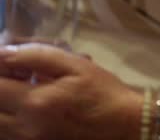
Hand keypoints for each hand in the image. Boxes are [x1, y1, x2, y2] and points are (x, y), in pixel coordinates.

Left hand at [0, 44, 140, 139]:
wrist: (124, 123)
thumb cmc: (103, 91)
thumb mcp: (76, 65)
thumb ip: (38, 56)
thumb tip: (4, 51)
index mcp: (36, 101)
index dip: (0, 69)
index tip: (10, 62)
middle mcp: (25, 126)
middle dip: (0, 87)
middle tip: (17, 76)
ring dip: (2, 104)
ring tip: (21, 91)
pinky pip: (7, 133)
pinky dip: (9, 119)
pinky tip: (27, 108)